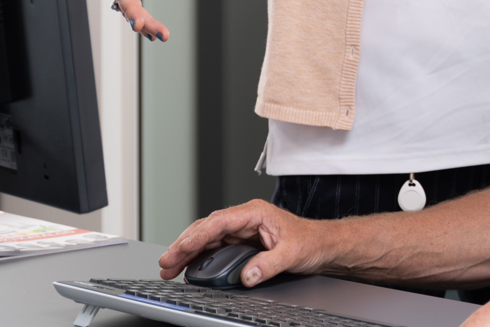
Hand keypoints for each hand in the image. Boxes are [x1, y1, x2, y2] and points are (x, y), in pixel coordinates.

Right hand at [159, 200, 330, 286]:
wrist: (323, 245)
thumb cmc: (312, 241)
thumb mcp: (292, 253)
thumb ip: (268, 264)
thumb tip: (247, 276)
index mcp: (255, 213)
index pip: (219, 221)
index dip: (198, 235)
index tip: (182, 248)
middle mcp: (245, 218)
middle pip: (206, 228)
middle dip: (183, 244)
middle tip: (165, 262)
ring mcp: (241, 230)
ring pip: (206, 237)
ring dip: (186, 251)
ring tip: (168, 267)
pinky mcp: (241, 241)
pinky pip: (213, 247)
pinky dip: (198, 256)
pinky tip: (186, 266)